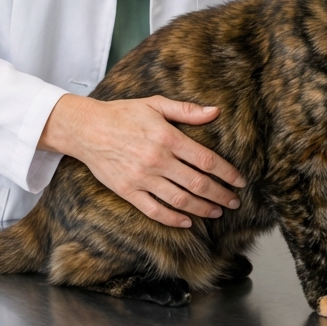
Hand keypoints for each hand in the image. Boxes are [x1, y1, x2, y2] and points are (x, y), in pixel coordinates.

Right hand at [39, 94, 244, 227]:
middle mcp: (157, 160)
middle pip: (197, 184)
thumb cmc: (123, 114)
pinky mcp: (128, 191)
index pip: (206, 160)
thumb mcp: (155, 104)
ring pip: (180, 200)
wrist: (87, 129)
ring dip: (202, 209)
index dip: (226, 173)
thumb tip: (216, 111)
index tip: (240, 181)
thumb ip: (187, 110)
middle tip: (234, 202)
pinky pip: (155, 211)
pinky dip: (173, 219)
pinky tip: (187, 221)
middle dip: (220, 195)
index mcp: (167, 137)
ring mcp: (142, 178)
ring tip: (217, 212)